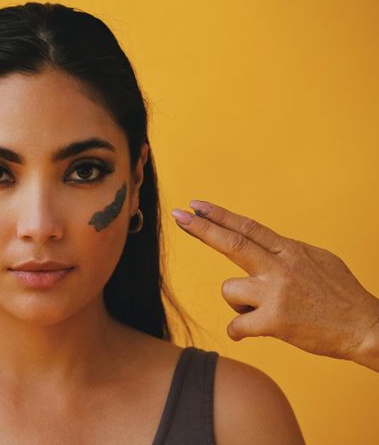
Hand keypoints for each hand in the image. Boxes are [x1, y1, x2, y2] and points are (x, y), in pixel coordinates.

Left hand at [171, 200, 378, 370]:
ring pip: (229, 291)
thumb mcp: (318, 260)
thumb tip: (263, 247)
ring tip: (263, 310)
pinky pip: (236, 325)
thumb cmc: (341, 296)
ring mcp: (277, 293)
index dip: (220, 215)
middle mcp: (281, 267)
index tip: (196, 205)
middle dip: (201, 229)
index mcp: (290, 251)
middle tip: (178, 216)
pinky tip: (247, 332)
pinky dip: (238, 330)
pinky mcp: (275, 321)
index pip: (248, 228)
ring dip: (238, 303)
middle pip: (233, 244)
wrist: (367, 327)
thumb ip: (286, 252)